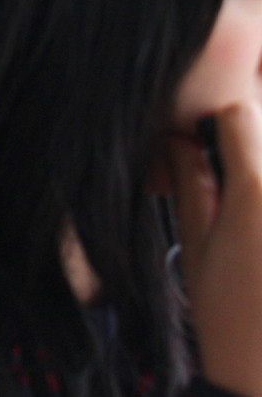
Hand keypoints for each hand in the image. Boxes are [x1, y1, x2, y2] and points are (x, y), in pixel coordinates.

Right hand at [170, 102, 261, 394]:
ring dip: (260, 182)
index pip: (240, 114)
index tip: (211, 146)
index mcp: (256, 191)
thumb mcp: (195, 246)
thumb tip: (177, 139)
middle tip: (234, 189)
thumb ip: (189, 184)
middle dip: (250, 152)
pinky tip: (260, 241)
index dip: (220, 125)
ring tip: (252, 224)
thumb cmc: (228, 317)